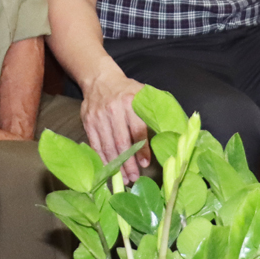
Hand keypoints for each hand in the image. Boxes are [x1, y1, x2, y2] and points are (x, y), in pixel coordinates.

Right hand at [81, 60, 150, 181]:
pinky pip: (96, 144)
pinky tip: (109, 168)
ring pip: (108, 146)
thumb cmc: (127, 90)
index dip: (142, 150)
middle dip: (128, 163)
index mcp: (130, 102)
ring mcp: (98, 116)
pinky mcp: (88, 122)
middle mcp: (113, 109)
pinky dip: (102, 158)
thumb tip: (171, 131)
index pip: (137, 130)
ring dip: (116, 165)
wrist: (101, 80)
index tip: (145, 164)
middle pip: (121, 142)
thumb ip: (153, 111)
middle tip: (134, 178)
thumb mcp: (143, 94)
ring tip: (123, 178)